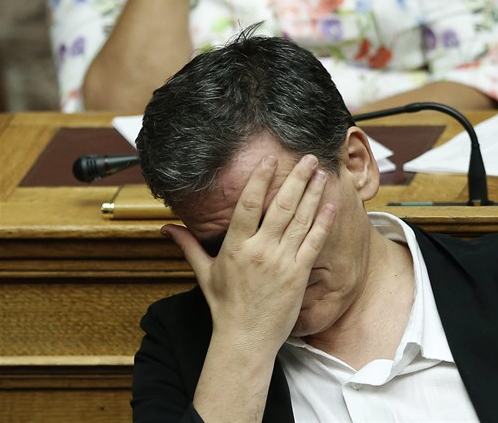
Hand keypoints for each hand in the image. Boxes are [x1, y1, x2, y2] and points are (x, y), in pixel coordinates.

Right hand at [162, 154, 336, 354]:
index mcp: (235, 247)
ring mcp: (281, 261)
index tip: (269, 160)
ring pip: (300, 220)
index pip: (247, 204)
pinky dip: (323, 222)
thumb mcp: (204, 274)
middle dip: (296, 178)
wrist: (246, 338)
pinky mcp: (299, 274)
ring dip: (313, 194)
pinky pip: (313, 242)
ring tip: (322, 173)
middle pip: (281, 206)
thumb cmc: (225, 307)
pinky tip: (331, 204)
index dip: (259, 179)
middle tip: (308, 158)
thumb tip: (166, 228)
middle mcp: (259, 250)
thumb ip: (188, 246)